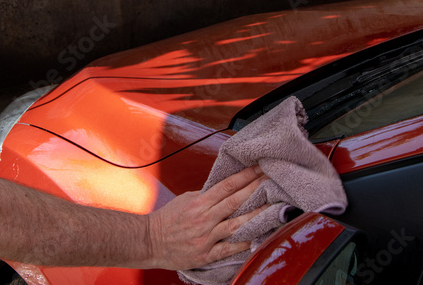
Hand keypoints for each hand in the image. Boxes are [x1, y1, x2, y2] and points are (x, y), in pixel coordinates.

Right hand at [147, 166, 267, 269]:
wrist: (149, 241)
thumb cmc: (167, 219)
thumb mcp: (186, 200)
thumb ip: (207, 195)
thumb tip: (226, 188)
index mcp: (199, 203)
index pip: (227, 185)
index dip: (246, 176)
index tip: (260, 168)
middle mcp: (204, 218)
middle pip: (234, 201)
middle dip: (255, 189)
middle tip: (273, 180)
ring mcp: (205, 237)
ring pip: (235, 225)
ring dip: (256, 215)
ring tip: (274, 207)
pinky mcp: (205, 254)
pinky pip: (228, 249)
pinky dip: (243, 244)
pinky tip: (258, 237)